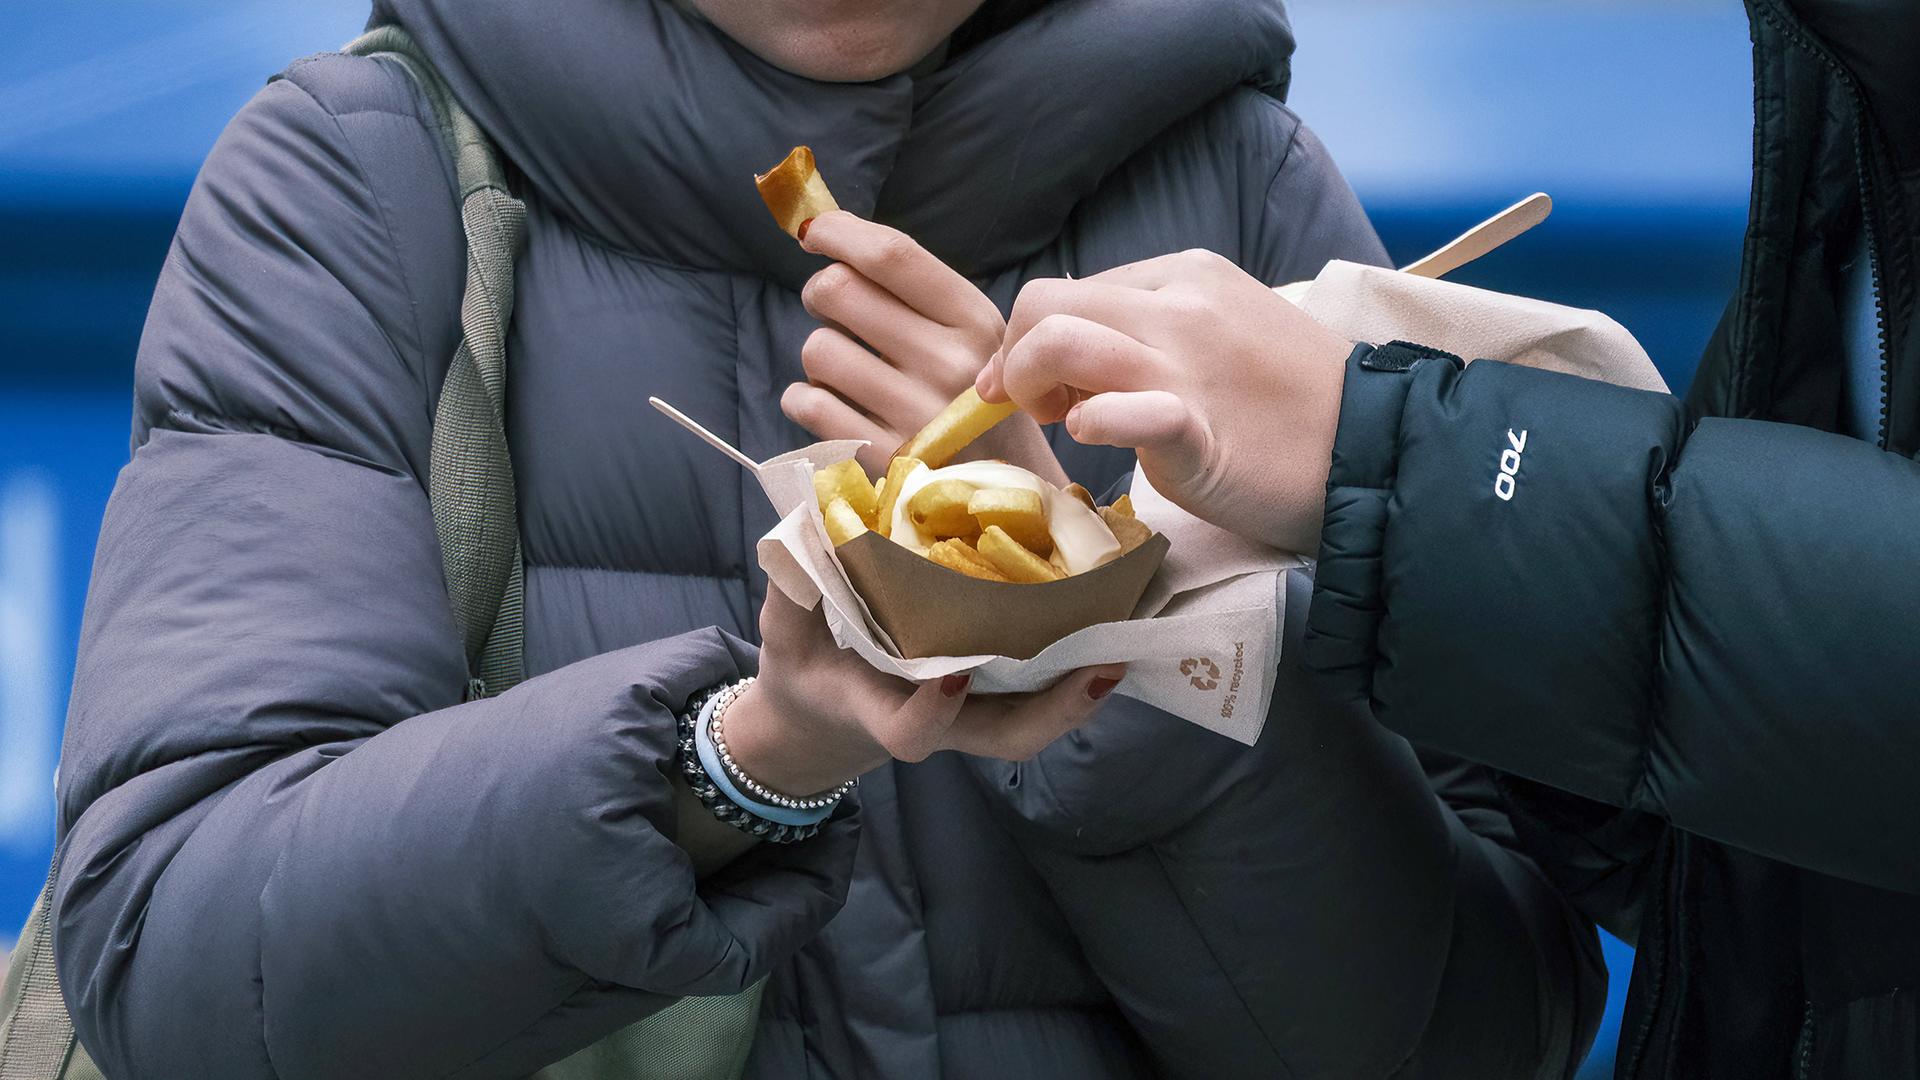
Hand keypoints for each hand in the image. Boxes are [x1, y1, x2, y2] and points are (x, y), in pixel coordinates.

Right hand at [722, 585, 1124, 795]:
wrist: (823, 711)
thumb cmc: (806, 666)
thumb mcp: (783, 634)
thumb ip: (792, 593)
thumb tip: (807, 532)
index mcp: (878, 710)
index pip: (908, 731)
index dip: (931, 712)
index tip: (951, 674)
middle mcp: (937, 718)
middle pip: (1005, 737)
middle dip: (1055, 711)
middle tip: (1101, 666)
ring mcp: (970, 711)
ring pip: (1035, 720)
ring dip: (1081, 690)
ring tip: (1124, 641)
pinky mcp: (990, 692)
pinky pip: (1039, 688)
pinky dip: (1075, 662)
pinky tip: (1109, 614)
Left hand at [783, 211, 1067, 483]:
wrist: (1008, 495)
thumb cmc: (976, 401)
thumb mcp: (974, 337)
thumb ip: (915, 289)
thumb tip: (825, 232)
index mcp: (973, 321)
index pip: (892, 255)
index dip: (839, 232)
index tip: (813, 231)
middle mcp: (948, 363)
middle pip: (839, 291)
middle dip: (821, 292)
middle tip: (832, 308)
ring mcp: (914, 414)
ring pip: (817, 348)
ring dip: (821, 354)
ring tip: (849, 371)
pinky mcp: (881, 458)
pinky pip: (807, 402)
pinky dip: (805, 398)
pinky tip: (832, 403)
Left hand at [977, 249, 1353, 553]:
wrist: (1375, 448)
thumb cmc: (1288, 404)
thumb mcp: (1218, 334)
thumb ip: (1148, 330)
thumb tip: (1067, 354)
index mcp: (1183, 276)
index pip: (1067, 290)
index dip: (1031, 342)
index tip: (1037, 391)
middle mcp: (1180, 306)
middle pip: (1044, 303)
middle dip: (1017, 359)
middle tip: (1042, 408)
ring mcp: (1189, 365)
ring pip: (1063, 339)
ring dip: (1030, 382)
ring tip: (1059, 420)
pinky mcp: (1200, 429)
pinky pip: (1125, 411)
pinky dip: (1092, 422)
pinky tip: (1092, 435)